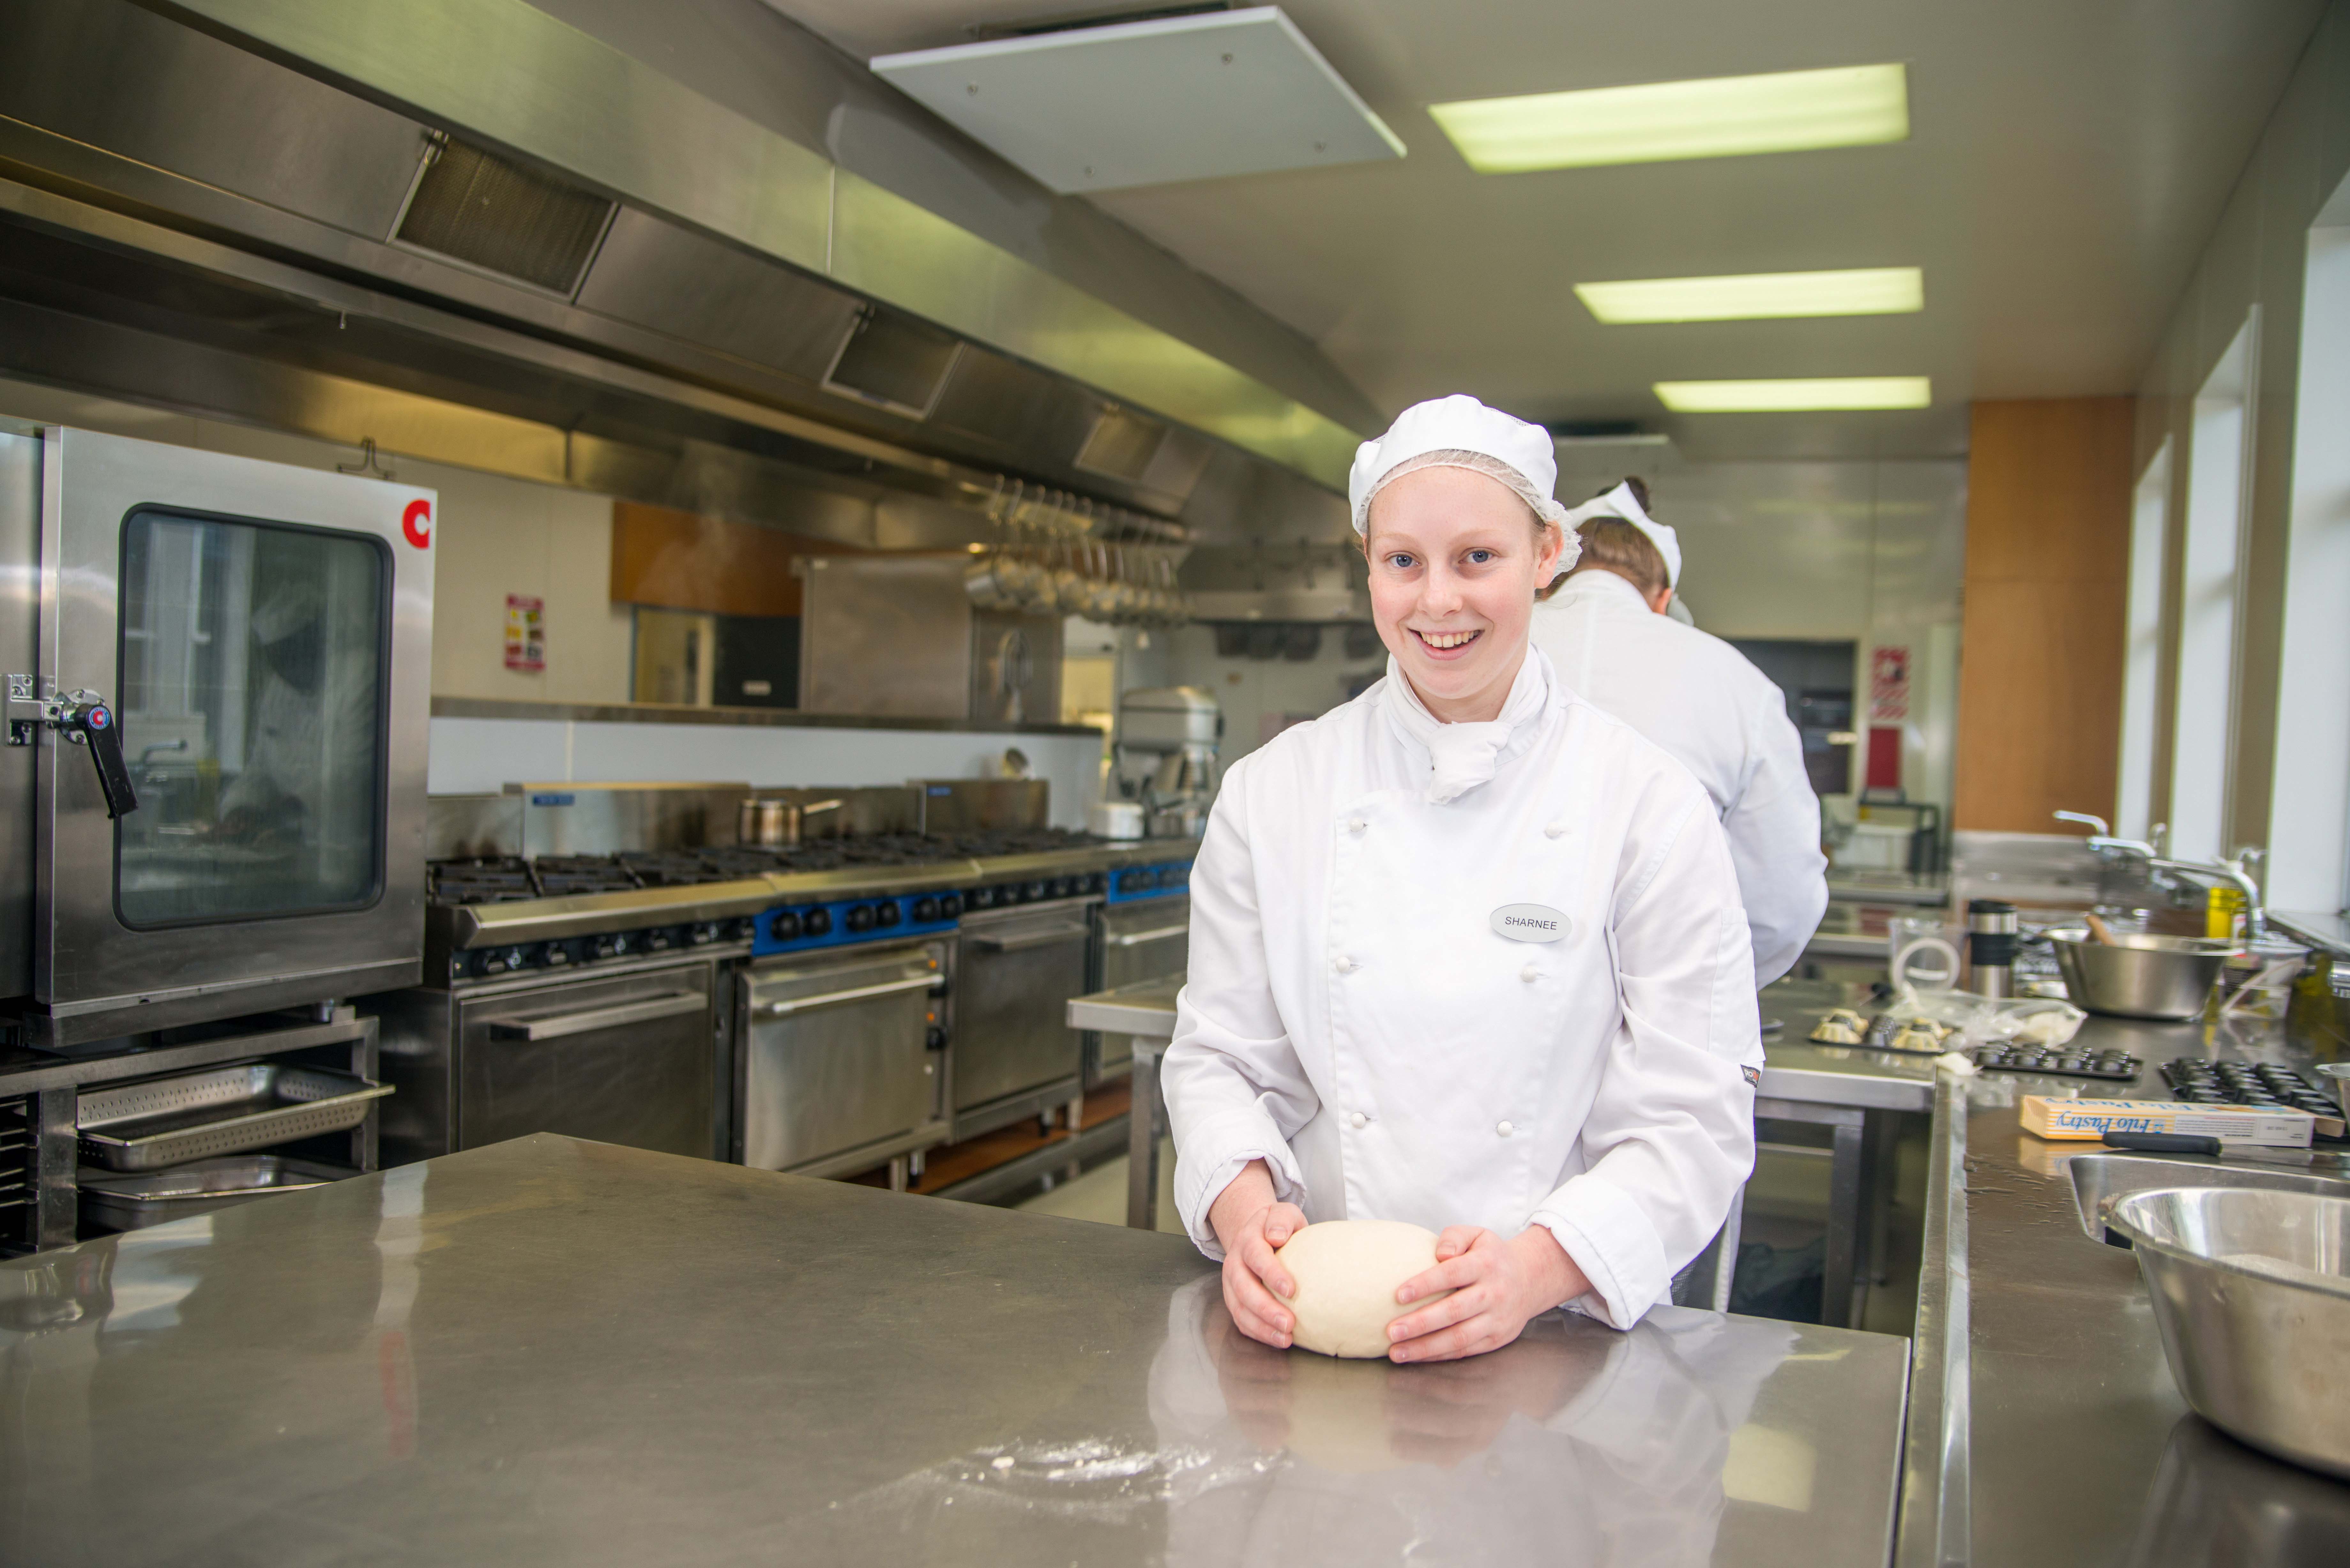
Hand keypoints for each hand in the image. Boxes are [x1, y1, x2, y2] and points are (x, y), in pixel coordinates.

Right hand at [1207, 1161, 1308, 1349]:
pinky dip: (1257, 1333)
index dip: (1271, 1273)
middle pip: (1243, 1288)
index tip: (1291, 1289)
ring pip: (1239, 1308)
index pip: (1256, 1256)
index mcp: (1248, 1240)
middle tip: (1289, 1323)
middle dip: (1265, 1308)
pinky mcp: (1234, 1300)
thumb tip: (1277, 1236)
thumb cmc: (1277, 1227)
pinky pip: (1241, 1320)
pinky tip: (1278, 1340)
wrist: (1255, 1234)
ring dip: (1261, 1326)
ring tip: (1285, 1339)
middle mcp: (1235, 1263)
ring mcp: (1231, 1284)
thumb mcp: (1282, 1213)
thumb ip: (1281, 1220)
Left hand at [1383, 1225, 1587, 1362]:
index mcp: (1485, 1264)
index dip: (1425, 1284)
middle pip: (1454, 1312)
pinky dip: (1439, 1355)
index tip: (1398, 1295)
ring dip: (1425, 1348)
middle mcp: (1494, 1293)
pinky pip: (1465, 1350)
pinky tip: (1416, 1356)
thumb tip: (1439, 1254)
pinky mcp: (1496, 1339)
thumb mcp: (1476, 1234)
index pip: (1452, 1274)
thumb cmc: (1490, 1256)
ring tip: (1396, 1352)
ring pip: (1459, 1338)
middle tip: (1391, 1331)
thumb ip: (1454, 1237)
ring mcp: (1497, 1319)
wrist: (1530, 1279)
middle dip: (1420, 1323)